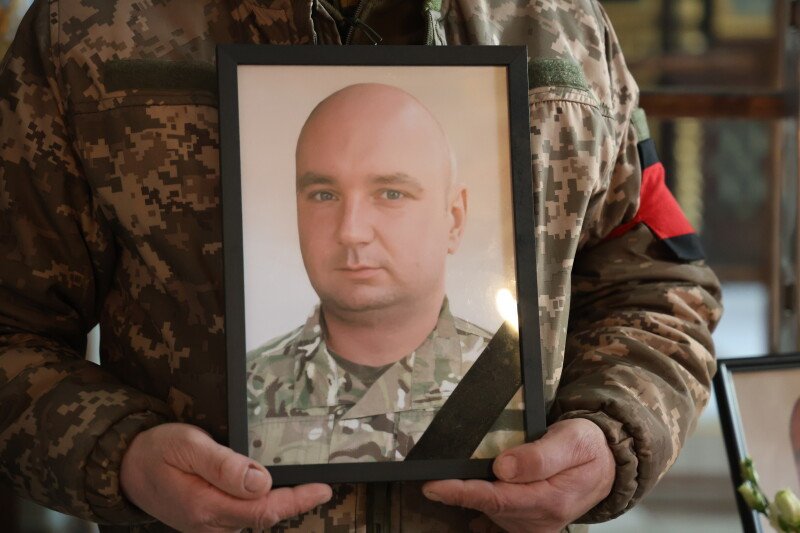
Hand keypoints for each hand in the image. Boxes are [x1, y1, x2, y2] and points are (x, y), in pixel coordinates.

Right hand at [120, 423, 331, 531]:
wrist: (126, 467)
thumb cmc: (157, 451)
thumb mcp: (189, 447)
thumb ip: (224, 465)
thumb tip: (261, 481)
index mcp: (207, 506)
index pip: (264, 510)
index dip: (297, 500)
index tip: (323, 489)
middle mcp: (211, 523)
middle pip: (264, 517)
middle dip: (295, 503)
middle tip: (322, 486)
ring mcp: (209, 525)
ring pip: (254, 518)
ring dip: (280, 504)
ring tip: (306, 488)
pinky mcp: (208, 520)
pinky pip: (242, 516)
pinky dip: (263, 504)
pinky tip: (274, 491)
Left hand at [422, 418, 614, 532]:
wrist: (607, 464)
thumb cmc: (588, 446)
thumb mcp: (571, 440)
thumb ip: (538, 456)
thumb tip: (502, 467)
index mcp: (550, 500)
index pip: (496, 499)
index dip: (461, 493)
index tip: (432, 486)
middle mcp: (541, 520)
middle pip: (490, 507)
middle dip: (463, 492)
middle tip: (438, 474)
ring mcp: (535, 526)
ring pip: (491, 513)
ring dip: (474, 497)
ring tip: (456, 480)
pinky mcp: (531, 524)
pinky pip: (497, 520)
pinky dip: (481, 509)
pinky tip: (468, 496)